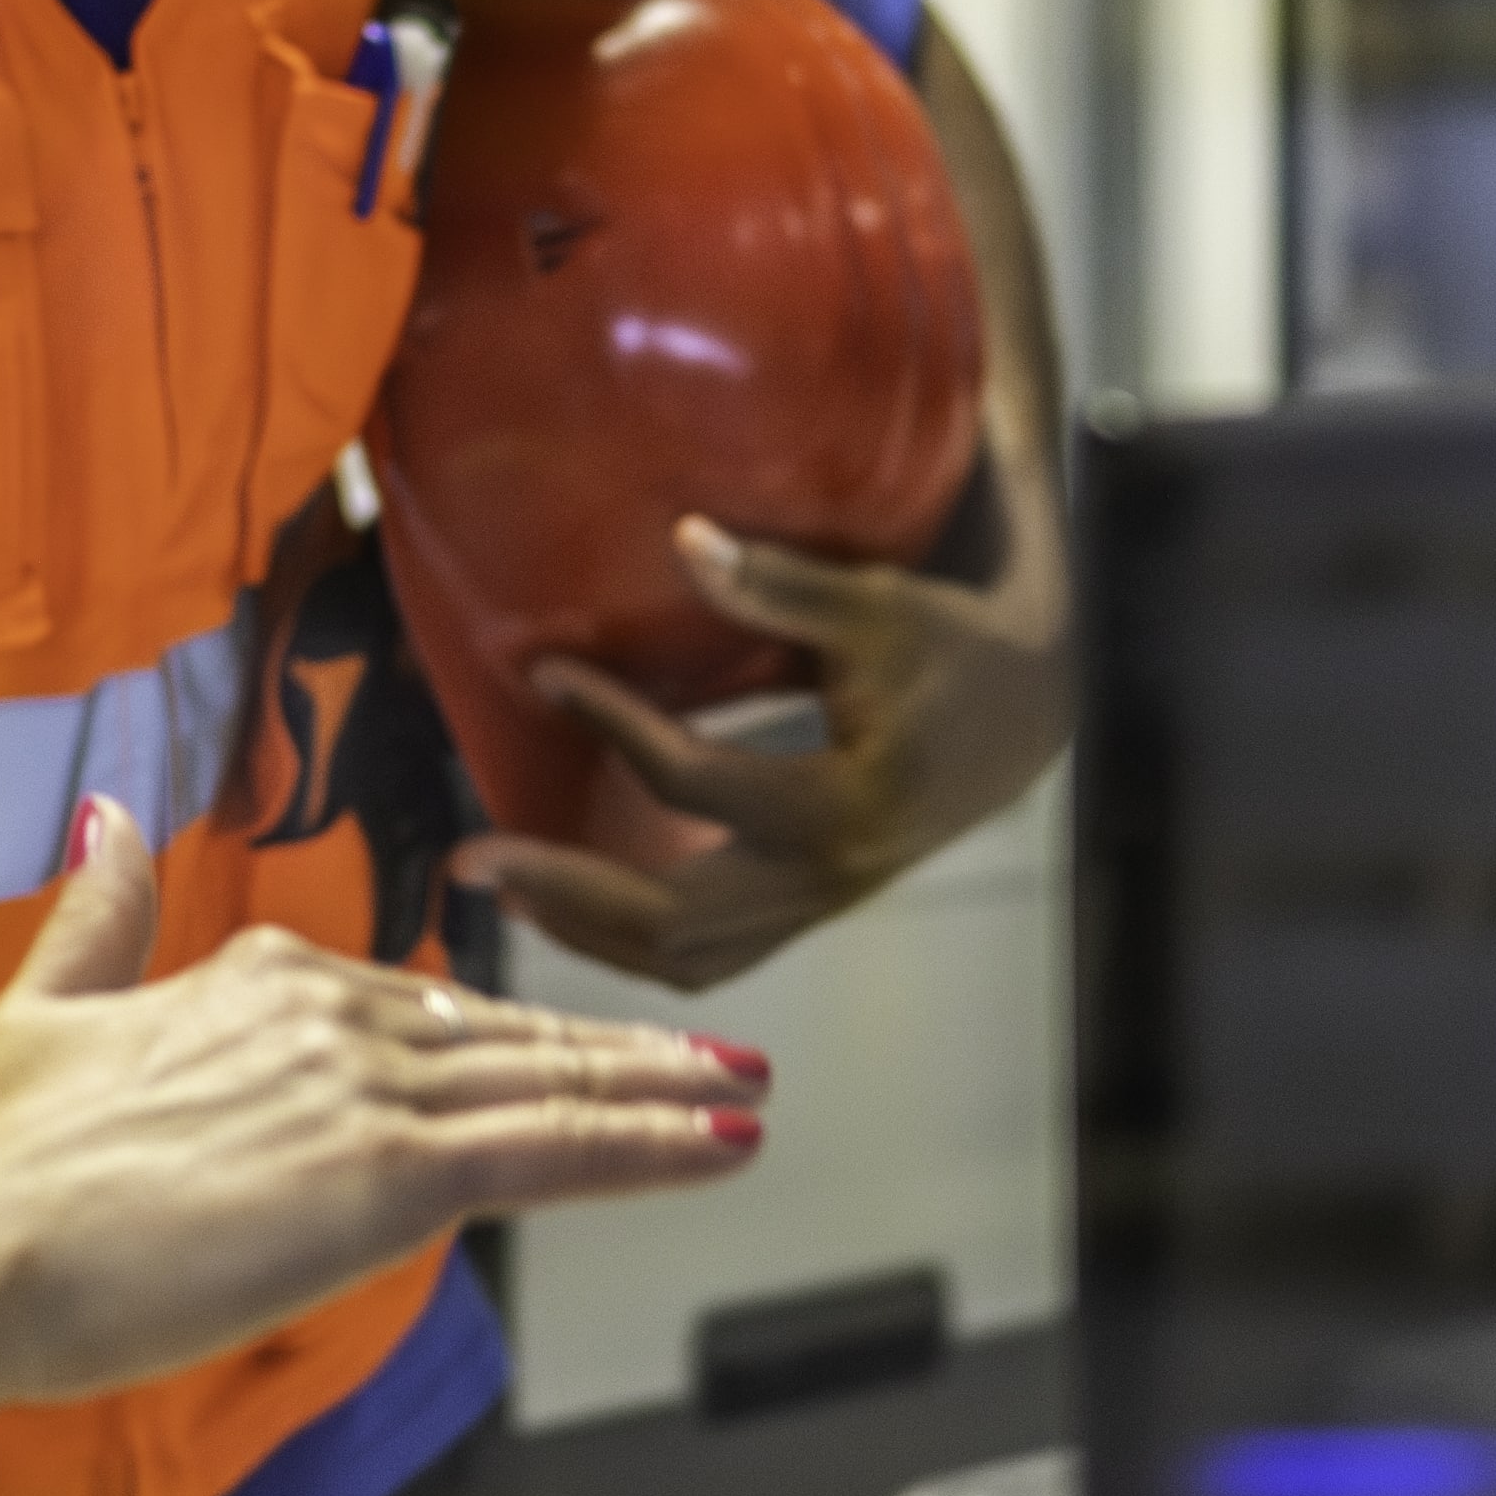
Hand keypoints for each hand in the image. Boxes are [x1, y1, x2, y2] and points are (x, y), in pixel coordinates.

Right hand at [0, 806, 762, 1495]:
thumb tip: (105, 819)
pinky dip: (651, 1147)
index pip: (416, 1006)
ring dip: (661, 1094)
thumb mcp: (45, 1008)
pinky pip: (553, 1154)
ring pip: (550, 1085)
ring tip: (746, 1094)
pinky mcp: (390, 1177)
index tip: (562, 1042)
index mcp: (258, 976)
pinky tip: (721, 1145)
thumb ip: (98, 914)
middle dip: (621, 1053)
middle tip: (718, 1059)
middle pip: (507, 1037)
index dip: (504, 1030)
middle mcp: (328, 1012)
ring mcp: (367, 1091)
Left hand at [453, 460, 1076, 997]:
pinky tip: (572, 910)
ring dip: (587, 935)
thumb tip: (684, 538)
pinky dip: (633, 945)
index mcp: (844, 801)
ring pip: (687, 958)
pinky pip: (709, 956)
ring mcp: (819, 905)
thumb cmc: (947, 644)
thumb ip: (781, 583)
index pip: (696, 781)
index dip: (612, 724)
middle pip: (673, 917)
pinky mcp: (810, 908)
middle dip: (564, 890)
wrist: (1025, 711)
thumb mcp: (876, 604)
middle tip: (469, 858)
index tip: (543, 674)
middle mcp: (828, 876)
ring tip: (504, 892)